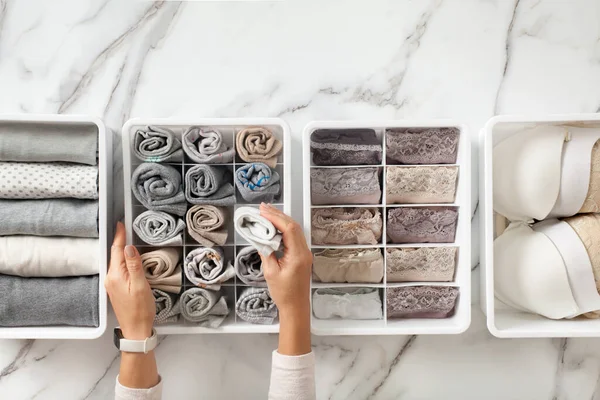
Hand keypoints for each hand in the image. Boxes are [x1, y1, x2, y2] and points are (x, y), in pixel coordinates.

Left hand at [106, 222, 154, 340]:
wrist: (136, 330)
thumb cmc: (140, 309)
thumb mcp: (140, 286)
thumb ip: (134, 265)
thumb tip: (129, 247)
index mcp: (115, 275)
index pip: (117, 250)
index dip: (120, 236)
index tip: (121, 223)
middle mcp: (111, 278)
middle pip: (115, 255)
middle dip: (120, 240)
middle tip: (125, 226)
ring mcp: (112, 284)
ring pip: (117, 262)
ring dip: (122, 250)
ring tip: (128, 238)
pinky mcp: (116, 288)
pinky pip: (119, 269)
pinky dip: (123, 260)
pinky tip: (129, 258)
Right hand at [259, 203, 312, 316]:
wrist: (295, 306)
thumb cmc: (284, 293)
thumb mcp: (270, 272)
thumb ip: (266, 252)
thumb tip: (261, 238)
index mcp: (298, 255)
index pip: (289, 229)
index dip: (276, 217)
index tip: (263, 211)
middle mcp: (304, 252)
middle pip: (293, 226)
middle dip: (278, 215)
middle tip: (263, 208)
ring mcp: (305, 253)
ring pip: (294, 230)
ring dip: (281, 221)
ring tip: (267, 213)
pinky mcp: (302, 256)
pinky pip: (294, 237)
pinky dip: (284, 229)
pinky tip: (274, 227)